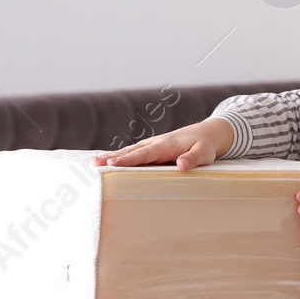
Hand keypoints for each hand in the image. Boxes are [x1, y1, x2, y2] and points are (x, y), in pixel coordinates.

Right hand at [93, 117, 234, 169]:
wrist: (206, 134)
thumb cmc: (205, 146)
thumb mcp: (204, 153)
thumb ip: (194, 158)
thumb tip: (182, 164)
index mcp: (165, 145)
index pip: (144, 154)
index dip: (128, 159)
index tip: (113, 164)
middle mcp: (155, 143)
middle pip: (130, 151)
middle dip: (112, 158)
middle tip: (94, 165)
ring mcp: (151, 145)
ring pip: (128, 151)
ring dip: (111, 157)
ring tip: (93, 164)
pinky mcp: (151, 149)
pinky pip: (132, 153)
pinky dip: (118, 156)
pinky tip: (106, 162)